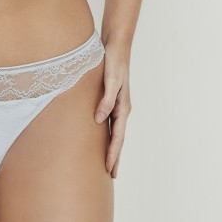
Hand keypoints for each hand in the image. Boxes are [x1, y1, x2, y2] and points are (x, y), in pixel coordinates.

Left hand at [93, 43, 131, 177]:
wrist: (115, 44)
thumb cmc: (113, 61)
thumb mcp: (110, 80)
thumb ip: (106, 99)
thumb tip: (99, 120)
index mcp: (122, 106)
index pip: (117, 137)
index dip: (113, 154)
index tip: (108, 170)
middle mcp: (121, 108)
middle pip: (118, 138)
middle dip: (115, 157)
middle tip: (111, 176)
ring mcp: (116, 104)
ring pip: (114, 131)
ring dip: (111, 147)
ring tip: (106, 163)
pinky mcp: (110, 98)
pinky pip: (109, 121)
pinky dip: (106, 133)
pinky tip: (100, 137)